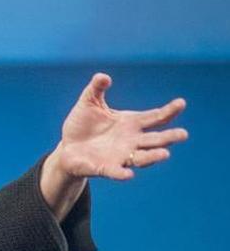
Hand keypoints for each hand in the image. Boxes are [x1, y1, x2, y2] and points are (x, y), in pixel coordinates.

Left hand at [54, 73, 187, 179]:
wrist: (67, 146)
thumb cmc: (82, 124)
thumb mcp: (89, 102)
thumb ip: (96, 88)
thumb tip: (103, 76)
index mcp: (131, 123)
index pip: (154, 117)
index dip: (168, 111)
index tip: (181, 103)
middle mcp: (131, 141)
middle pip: (155, 140)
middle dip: (169, 137)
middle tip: (183, 134)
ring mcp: (120, 156)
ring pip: (142, 158)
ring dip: (153, 156)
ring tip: (165, 154)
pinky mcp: (105, 168)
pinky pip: (115, 171)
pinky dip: (122, 173)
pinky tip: (128, 174)